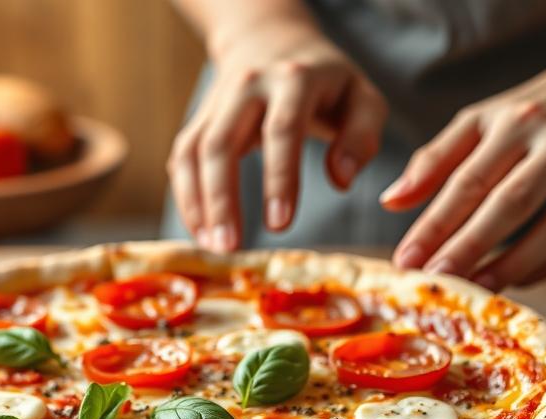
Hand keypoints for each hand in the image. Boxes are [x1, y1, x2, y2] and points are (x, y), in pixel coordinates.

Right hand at [168, 16, 386, 251]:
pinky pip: (182, 159)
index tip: (281, 226)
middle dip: (222, 199)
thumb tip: (342, 180)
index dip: (279, 179)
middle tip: (230, 247)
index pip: (282, 129)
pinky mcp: (198, 119)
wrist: (273, 43)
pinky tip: (201, 232)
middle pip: (221, 143)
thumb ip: (362, 137)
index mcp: (293, 79)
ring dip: (197, 203)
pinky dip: (187, 197)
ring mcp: (216, 102)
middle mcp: (247, 85)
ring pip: (193, 152)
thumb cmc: (328, 85)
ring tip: (213, 246)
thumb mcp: (362, 98)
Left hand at [382, 61, 545, 288]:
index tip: (405, 259)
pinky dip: (541, 267)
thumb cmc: (532, 112)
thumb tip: (390, 202)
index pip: (469, 180)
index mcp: (516, 121)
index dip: (434, 224)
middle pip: (510, 204)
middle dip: (468, 248)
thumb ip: (434, 160)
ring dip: (509, 266)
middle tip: (434, 280)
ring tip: (472, 291)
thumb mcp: (480, 120)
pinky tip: (510, 281)